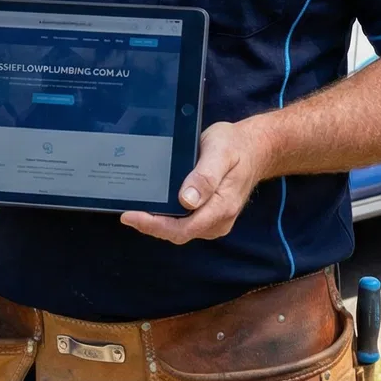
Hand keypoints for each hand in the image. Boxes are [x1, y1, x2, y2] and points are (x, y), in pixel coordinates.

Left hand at [121, 119, 266, 243]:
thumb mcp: (220, 152)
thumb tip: (187, 200)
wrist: (254, 148)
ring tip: (134, 209)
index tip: (131, 216)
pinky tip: (152, 206)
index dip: (154, 225)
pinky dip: (167, 218)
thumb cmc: (235, 146)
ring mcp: (215, 220)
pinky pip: (185, 223)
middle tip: (126, 213)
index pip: (183, 228)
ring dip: (157, 223)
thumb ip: (205, 176)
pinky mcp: (210, 215)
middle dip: (151, 226)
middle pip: (178, 233)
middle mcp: (219, 219)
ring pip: (180, 230)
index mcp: (222, 206)